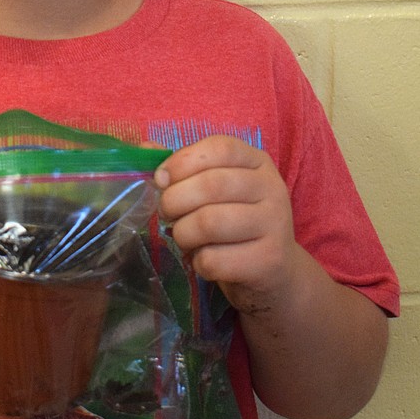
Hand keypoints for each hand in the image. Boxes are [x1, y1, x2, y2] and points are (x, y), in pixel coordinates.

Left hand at [155, 135, 296, 315]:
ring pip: (209, 223)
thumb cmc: (235, 222)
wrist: (274, 270)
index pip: (220, 148)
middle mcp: (272, 188)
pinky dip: (198, 262)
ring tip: (184, 237)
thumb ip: (184, 168)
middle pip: (211, 185)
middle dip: (174, 201)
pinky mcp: (269, 260)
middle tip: (166, 213)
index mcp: (257, 162)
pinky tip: (206, 260)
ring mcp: (275, 224)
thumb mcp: (215, 189)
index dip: (183, 161)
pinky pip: (215, 259)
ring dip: (183, 233)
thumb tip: (144, 148)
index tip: (161, 179)